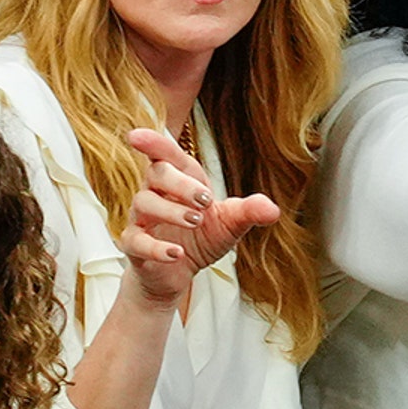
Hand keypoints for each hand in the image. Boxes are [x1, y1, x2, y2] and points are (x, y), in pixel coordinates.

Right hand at [118, 127, 278, 309]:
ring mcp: (141, 219)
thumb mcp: (229, 223)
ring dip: (171, 211)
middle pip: (156, 173)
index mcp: (178, 179)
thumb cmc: (201, 237)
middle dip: (181, 184)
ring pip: (144, 203)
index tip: (137, 136)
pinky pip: (136, 241)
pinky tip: (176, 254)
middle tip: (206, 202)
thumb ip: (249, 212)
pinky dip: (156, 247)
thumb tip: (272, 210)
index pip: (164, 154)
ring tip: (196, 222)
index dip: (153, 143)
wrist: (181, 272)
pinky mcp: (134, 246)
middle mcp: (154, 193)